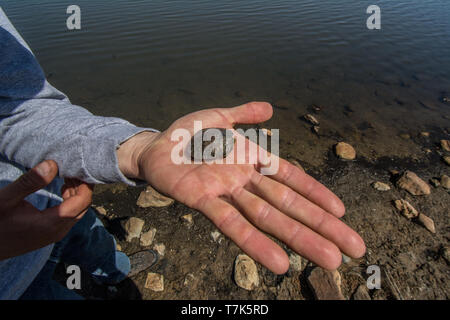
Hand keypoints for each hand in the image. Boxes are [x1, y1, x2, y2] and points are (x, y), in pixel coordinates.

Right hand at [0, 160, 92, 260]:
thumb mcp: (6, 198)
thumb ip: (30, 182)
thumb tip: (53, 164)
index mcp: (52, 222)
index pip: (83, 201)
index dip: (85, 183)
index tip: (78, 168)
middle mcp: (58, 231)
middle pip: (83, 206)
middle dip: (82, 187)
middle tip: (72, 170)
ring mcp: (55, 235)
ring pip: (77, 212)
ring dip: (76, 194)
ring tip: (67, 176)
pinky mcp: (50, 234)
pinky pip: (69, 217)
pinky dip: (70, 202)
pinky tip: (62, 190)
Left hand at [118, 102, 365, 273]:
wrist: (154, 146)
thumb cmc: (187, 134)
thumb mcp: (218, 116)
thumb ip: (243, 113)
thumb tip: (270, 107)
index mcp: (252, 160)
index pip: (292, 179)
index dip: (316, 194)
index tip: (341, 212)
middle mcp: (246, 181)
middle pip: (289, 205)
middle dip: (321, 226)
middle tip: (354, 249)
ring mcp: (227, 193)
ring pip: (268, 219)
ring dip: (299, 240)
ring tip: (329, 260)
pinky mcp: (203, 201)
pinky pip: (232, 225)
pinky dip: (255, 243)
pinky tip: (279, 263)